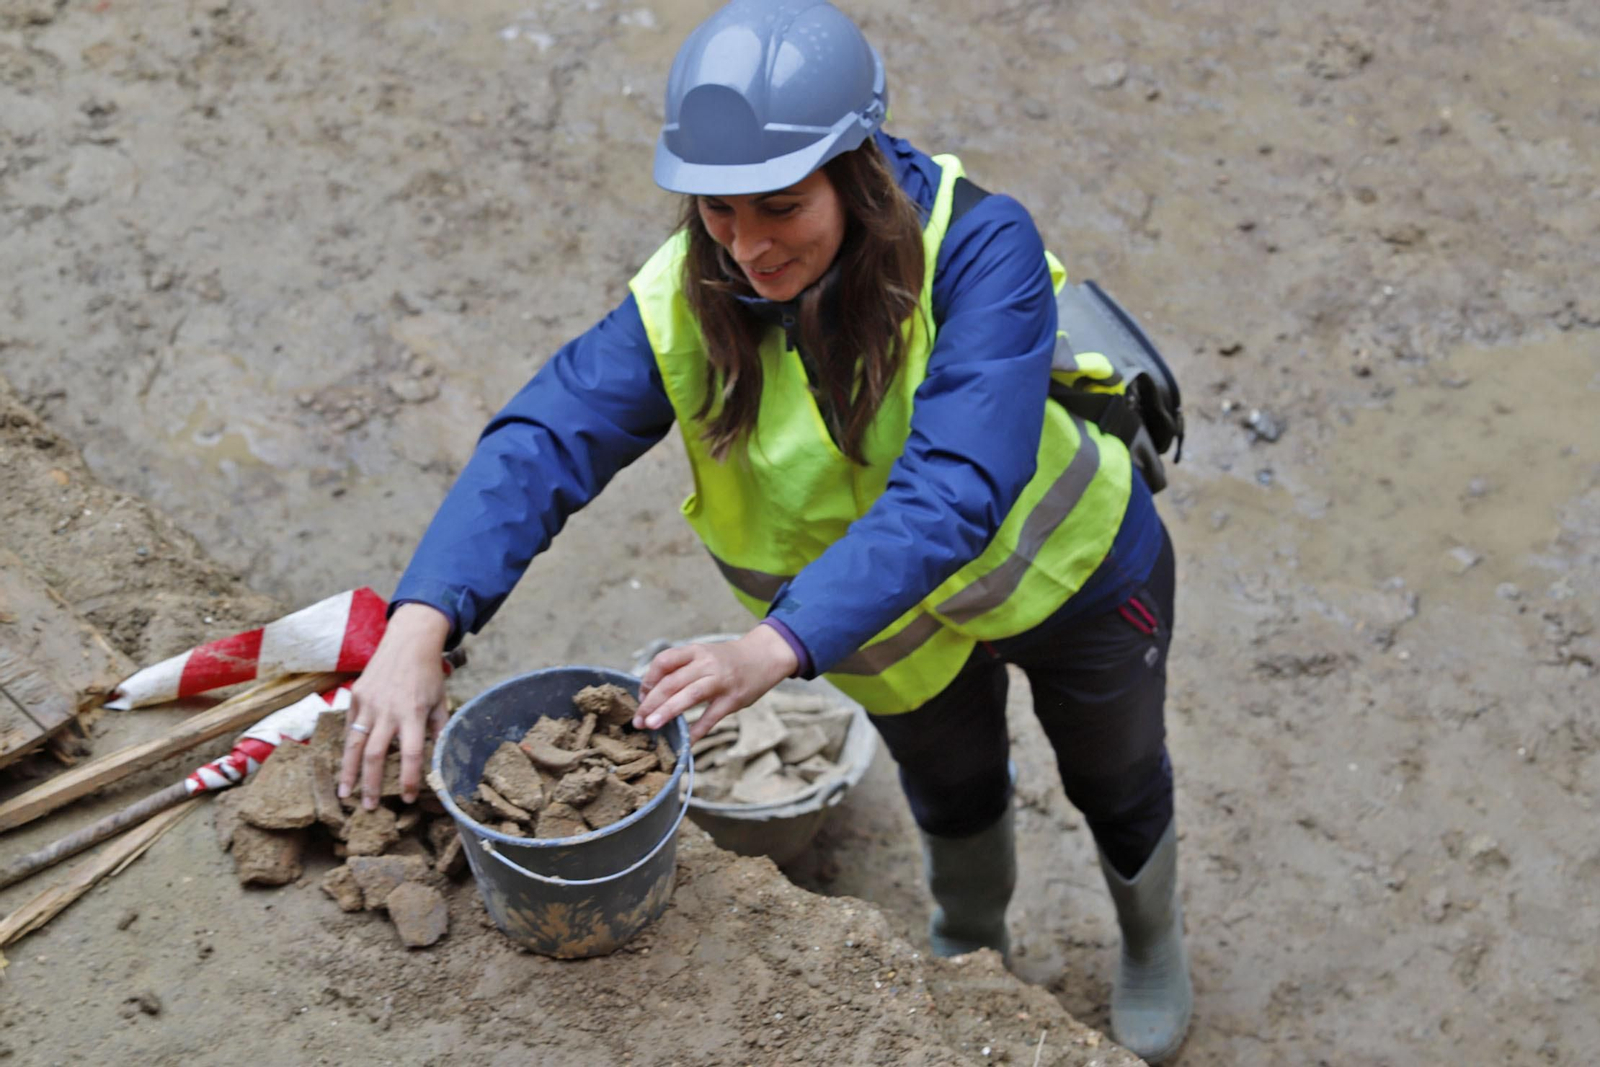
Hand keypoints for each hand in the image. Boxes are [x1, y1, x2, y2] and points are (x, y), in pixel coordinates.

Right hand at [338, 603, 452, 808]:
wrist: (408, 641)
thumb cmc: (428, 674)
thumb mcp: (440, 701)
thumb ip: (438, 730)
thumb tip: (438, 758)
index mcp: (414, 713)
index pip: (411, 753)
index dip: (409, 778)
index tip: (408, 797)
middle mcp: (388, 711)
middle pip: (375, 755)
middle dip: (371, 785)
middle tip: (369, 807)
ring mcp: (369, 703)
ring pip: (354, 745)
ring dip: (348, 773)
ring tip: (345, 795)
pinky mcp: (356, 696)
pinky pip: (350, 727)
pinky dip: (347, 749)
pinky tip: (345, 767)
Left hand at [633, 624, 798, 741]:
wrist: (765, 656)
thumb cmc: (727, 659)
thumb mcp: (704, 654)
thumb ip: (681, 668)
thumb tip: (652, 692)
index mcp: (695, 651)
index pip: (664, 661)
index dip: (648, 679)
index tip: (642, 696)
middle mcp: (706, 664)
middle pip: (672, 682)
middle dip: (651, 702)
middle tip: (638, 720)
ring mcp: (721, 681)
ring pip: (689, 695)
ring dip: (667, 711)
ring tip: (651, 726)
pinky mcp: (733, 700)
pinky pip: (711, 717)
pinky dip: (696, 731)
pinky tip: (685, 742)